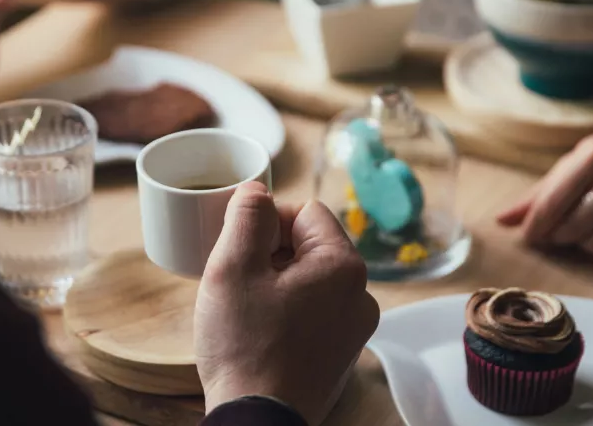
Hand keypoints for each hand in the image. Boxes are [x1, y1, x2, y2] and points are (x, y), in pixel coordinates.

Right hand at [195, 182, 379, 424]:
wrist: (256, 420)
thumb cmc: (245, 347)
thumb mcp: (232, 267)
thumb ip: (246, 216)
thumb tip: (256, 190)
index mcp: (343, 266)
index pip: (305, 211)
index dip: (266, 220)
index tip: (238, 246)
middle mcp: (361, 295)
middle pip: (310, 245)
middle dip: (270, 252)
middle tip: (236, 279)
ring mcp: (354, 328)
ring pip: (310, 279)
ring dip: (276, 282)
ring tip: (245, 307)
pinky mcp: (340, 353)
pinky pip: (314, 311)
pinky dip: (287, 311)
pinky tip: (259, 331)